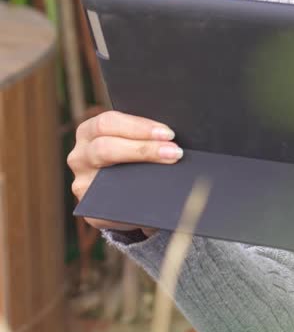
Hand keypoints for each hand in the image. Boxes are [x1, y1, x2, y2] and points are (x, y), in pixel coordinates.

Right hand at [67, 110, 181, 234]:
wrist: (125, 190)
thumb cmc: (132, 154)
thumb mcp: (132, 139)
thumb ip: (142, 135)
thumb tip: (167, 138)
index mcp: (88, 131)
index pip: (107, 122)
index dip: (139, 126)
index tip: (167, 133)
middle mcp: (79, 156)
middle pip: (105, 148)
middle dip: (143, 149)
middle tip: (174, 152)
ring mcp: (82, 183)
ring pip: (105, 177)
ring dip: (141, 172)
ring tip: (170, 170)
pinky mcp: (90, 208)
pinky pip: (110, 205)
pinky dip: (135, 199)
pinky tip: (156, 195)